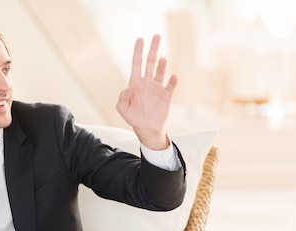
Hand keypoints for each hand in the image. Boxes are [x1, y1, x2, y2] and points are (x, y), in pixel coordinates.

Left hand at [116, 35, 177, 149]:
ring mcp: (157, 88)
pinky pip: (170, 85)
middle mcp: (147, 82)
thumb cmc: (133, 117)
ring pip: (160, 71)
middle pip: (150, 62)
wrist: (146, 129)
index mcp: (136, 83)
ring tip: (162, 59)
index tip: (140, 39)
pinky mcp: (166, 95)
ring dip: (161, 65)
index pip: (137, 64)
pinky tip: (173, 76)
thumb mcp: (123, 109)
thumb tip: (128, 87)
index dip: (138, 52)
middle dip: (152, 49)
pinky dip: (172, 81)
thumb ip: (122, 98)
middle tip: (156, 36)